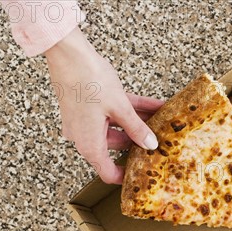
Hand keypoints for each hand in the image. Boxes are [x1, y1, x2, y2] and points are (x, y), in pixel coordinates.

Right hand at [45, 27, 163, 183]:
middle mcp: (85, 135)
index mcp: (90, 144)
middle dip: (140, 142)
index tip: (140, 176)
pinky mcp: (90, 106)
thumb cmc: (88, 80)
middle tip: (161, 143)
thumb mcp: (120, 108)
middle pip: (117, 146)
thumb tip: (150, 144)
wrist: (67, 52)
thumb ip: (137, 129)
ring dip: (140, 122)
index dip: (124, 177)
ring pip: (118, 126)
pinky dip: (133, 110)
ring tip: (163, 121)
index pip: (107, 172)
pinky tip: (156, 106)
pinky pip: (115, 112)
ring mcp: (87, 120)